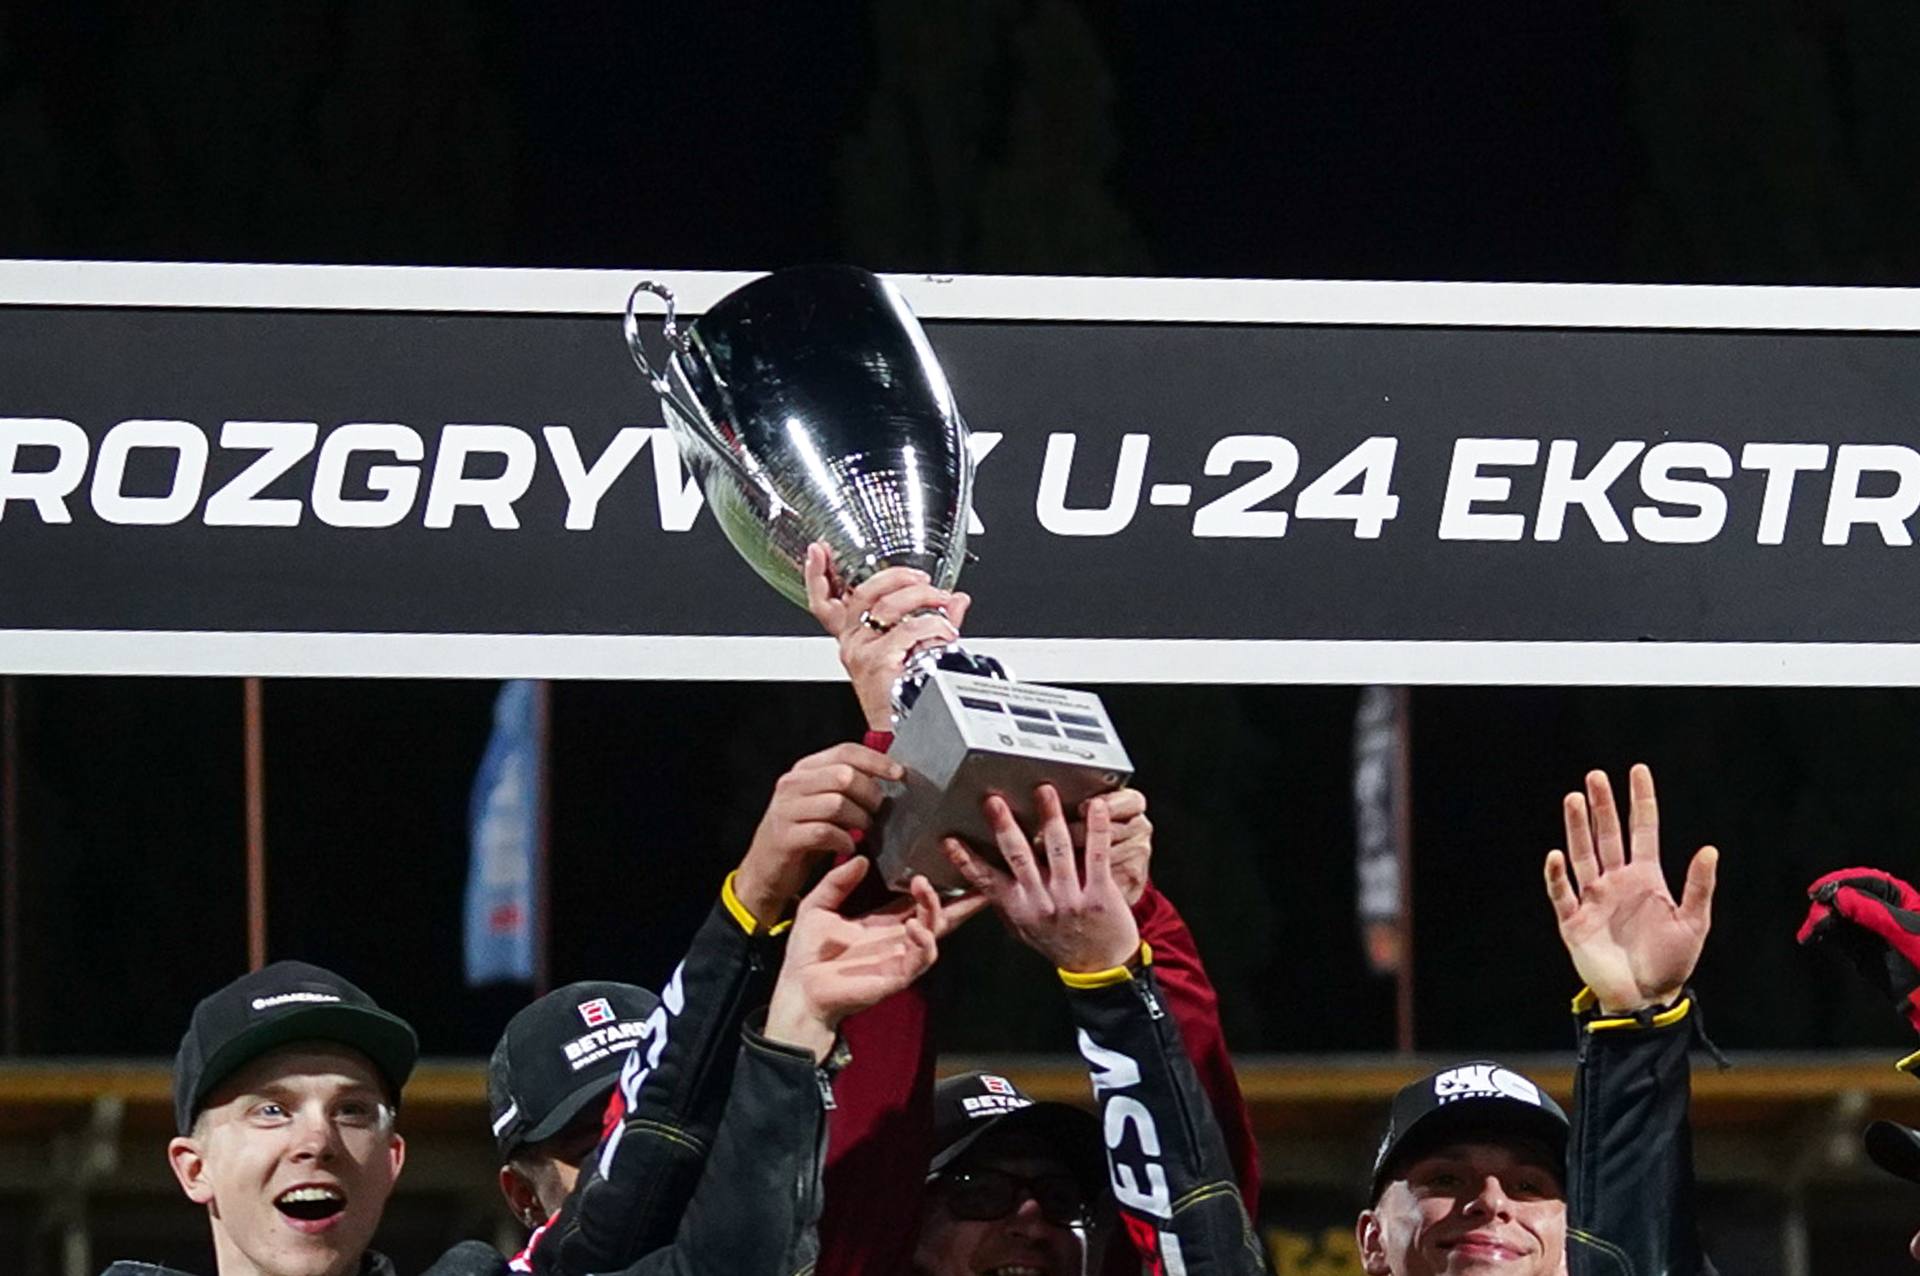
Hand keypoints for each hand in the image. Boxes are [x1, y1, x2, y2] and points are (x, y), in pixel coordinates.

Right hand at [733, 744, 902, 924]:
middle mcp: (793, 784)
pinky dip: (844, 840)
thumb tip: (890, 776)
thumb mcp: (824, 802)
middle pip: (844, 776)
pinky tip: (849, 846)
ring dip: (860, 820)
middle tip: (877, 812)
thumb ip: (849, 786)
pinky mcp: (785, 837)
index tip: (899, 774)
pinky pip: (825, 833)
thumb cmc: (804, 833)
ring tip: (864, 830)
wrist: (767, 869)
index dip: (876, 761)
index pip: (845, 751)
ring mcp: (786, 809)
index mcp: (805, 769)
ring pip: (837, 804)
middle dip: (870, 795)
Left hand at [765, 858, 942, 1060]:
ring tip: (923, 885)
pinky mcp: (898, 976)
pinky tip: (913, 926)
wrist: (798, 990)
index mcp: (882, 923)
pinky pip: (921, 958)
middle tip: (970, 871)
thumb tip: (861, 858)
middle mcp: (897, 939)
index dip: (935, 884)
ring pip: (933, 931)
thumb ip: (836, 882)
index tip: (951, 864)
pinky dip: (923, 941)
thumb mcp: (817, 906)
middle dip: (959, 897)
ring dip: (933, 907)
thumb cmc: (807, 955)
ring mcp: (900, 957)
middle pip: (937, 915)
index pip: (916, 901)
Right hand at [804, 541, 971, 731]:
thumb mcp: (916, 648)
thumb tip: (956, 600)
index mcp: (854, 637)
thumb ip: (934, 619)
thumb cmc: (905, 695)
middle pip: (864, 593)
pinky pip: (907, 631)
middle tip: (923, 580)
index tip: (819, 551)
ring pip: (888, 607)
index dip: (816, 574)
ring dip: (922, 598)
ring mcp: (861, 653)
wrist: (904, 732)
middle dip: (897, 577)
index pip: (824, 602)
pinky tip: (945, 633)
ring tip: (943, 604)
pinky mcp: (877, 664)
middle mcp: (852, 643)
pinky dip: (932, 626)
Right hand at [944, 785, 1140, 973]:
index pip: (986, 880)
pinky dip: (1096, 828)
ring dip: (1049, 817)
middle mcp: (1041, 902)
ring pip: (1057, 849)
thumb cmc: (1062, 945)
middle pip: (1018, 857)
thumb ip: (1006, 904)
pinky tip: (1095, 807)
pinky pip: (1097, 855)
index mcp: (1020, 908)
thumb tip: (981, 882)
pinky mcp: (1100, 894)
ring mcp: (1071, 898)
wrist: (1101, 968)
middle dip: (1004, 827)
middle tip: (994, 802)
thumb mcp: (1025, 930)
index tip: (950, 840)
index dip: (966, 860)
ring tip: (1044, 792)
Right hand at [1544, 764, 1717, 1013]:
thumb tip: (1709, 849)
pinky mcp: (1574, 922)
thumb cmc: (1671, 963)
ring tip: (1573, 799)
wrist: (1644, 1000)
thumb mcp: (1694, 922)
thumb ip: (1698, 886)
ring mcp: (1593, 900)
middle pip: (1607, 835)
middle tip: (1595, 776)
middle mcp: (1617, 882)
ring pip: (1583, 856)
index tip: (1638, 771)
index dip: (1640, 801)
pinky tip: (1556, 856)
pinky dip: (1558, 875)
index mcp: (1646, 879)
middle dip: (1602, 806)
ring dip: (1577, 828)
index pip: (1642, 830)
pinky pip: (1563, 893)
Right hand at [1797, 867, 1919, 1032]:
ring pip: (1836, 915)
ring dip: (1820, 919)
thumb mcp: (1905, 934)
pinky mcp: (1858, 947)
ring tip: (1809, 932)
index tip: (1819, 891)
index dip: (1840, 882)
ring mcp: (1868, 928)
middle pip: (1846, 897)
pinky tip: (1811, 936)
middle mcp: (1881, 909)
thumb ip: (1875, 914)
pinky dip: (1821, 933)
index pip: (1866, 881)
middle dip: (1827, 905)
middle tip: (1817, 919)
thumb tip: (1841, 896)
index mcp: (1899, 898)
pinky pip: (1835, 934)